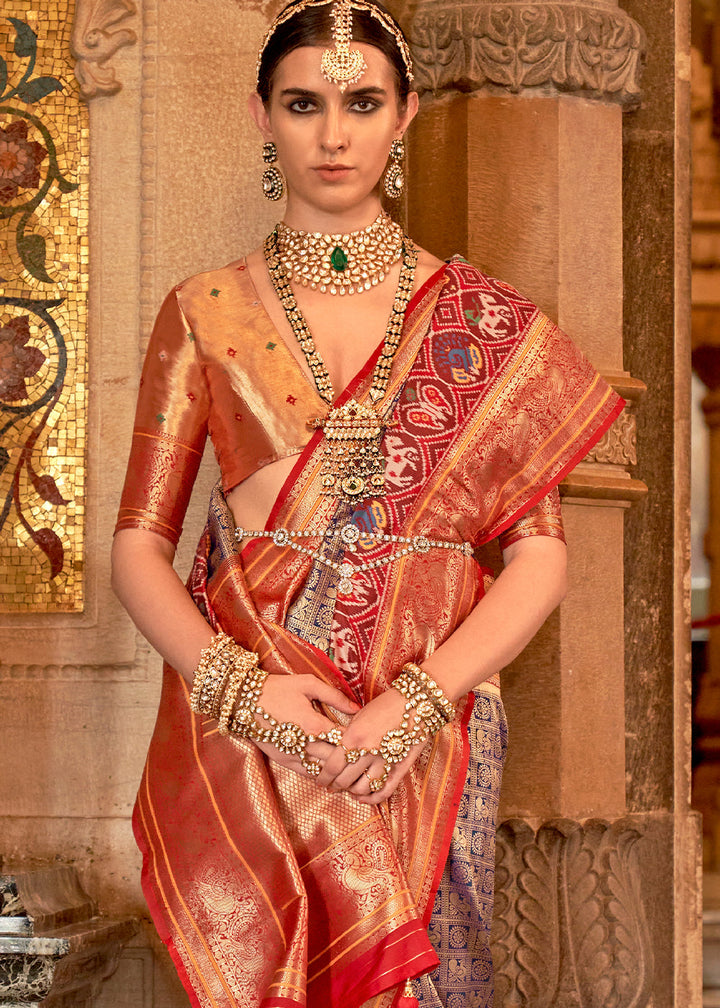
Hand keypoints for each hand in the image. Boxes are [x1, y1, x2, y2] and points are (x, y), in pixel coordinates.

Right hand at [250, 673, 357, 777]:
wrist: (245, 700)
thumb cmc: (278, 688)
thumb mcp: (308, 684)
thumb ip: (335, 696)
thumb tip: (357, 708)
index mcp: (314, 725)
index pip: (345, 741)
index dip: (357, 741)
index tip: (365, 737)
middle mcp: (306, 745)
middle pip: (337, 760)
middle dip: (351, 759)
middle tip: (362, 755)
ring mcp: (294, 756)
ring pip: (323, 772)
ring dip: (337, 770)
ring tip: (350, 766)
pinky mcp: (283, 761)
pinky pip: (307, 774)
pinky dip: (320, 773)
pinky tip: (329, 770)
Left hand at [313, 688, 428, 804]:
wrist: (416, 701)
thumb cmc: (385, 704)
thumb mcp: (360, 716)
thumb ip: (348, 735)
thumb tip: (336, 753)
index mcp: (354, 736)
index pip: (332, 767)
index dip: (324, 777)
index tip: (321, 780)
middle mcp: (368, 750)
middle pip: (344, 780)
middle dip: (336, 786)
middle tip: (333, 786)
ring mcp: (385, 760)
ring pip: (363, 789)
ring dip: (353, 792)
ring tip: (349, 789)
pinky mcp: (400, 767)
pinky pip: (384, 790)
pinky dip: (372, 799)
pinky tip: (364, 798)